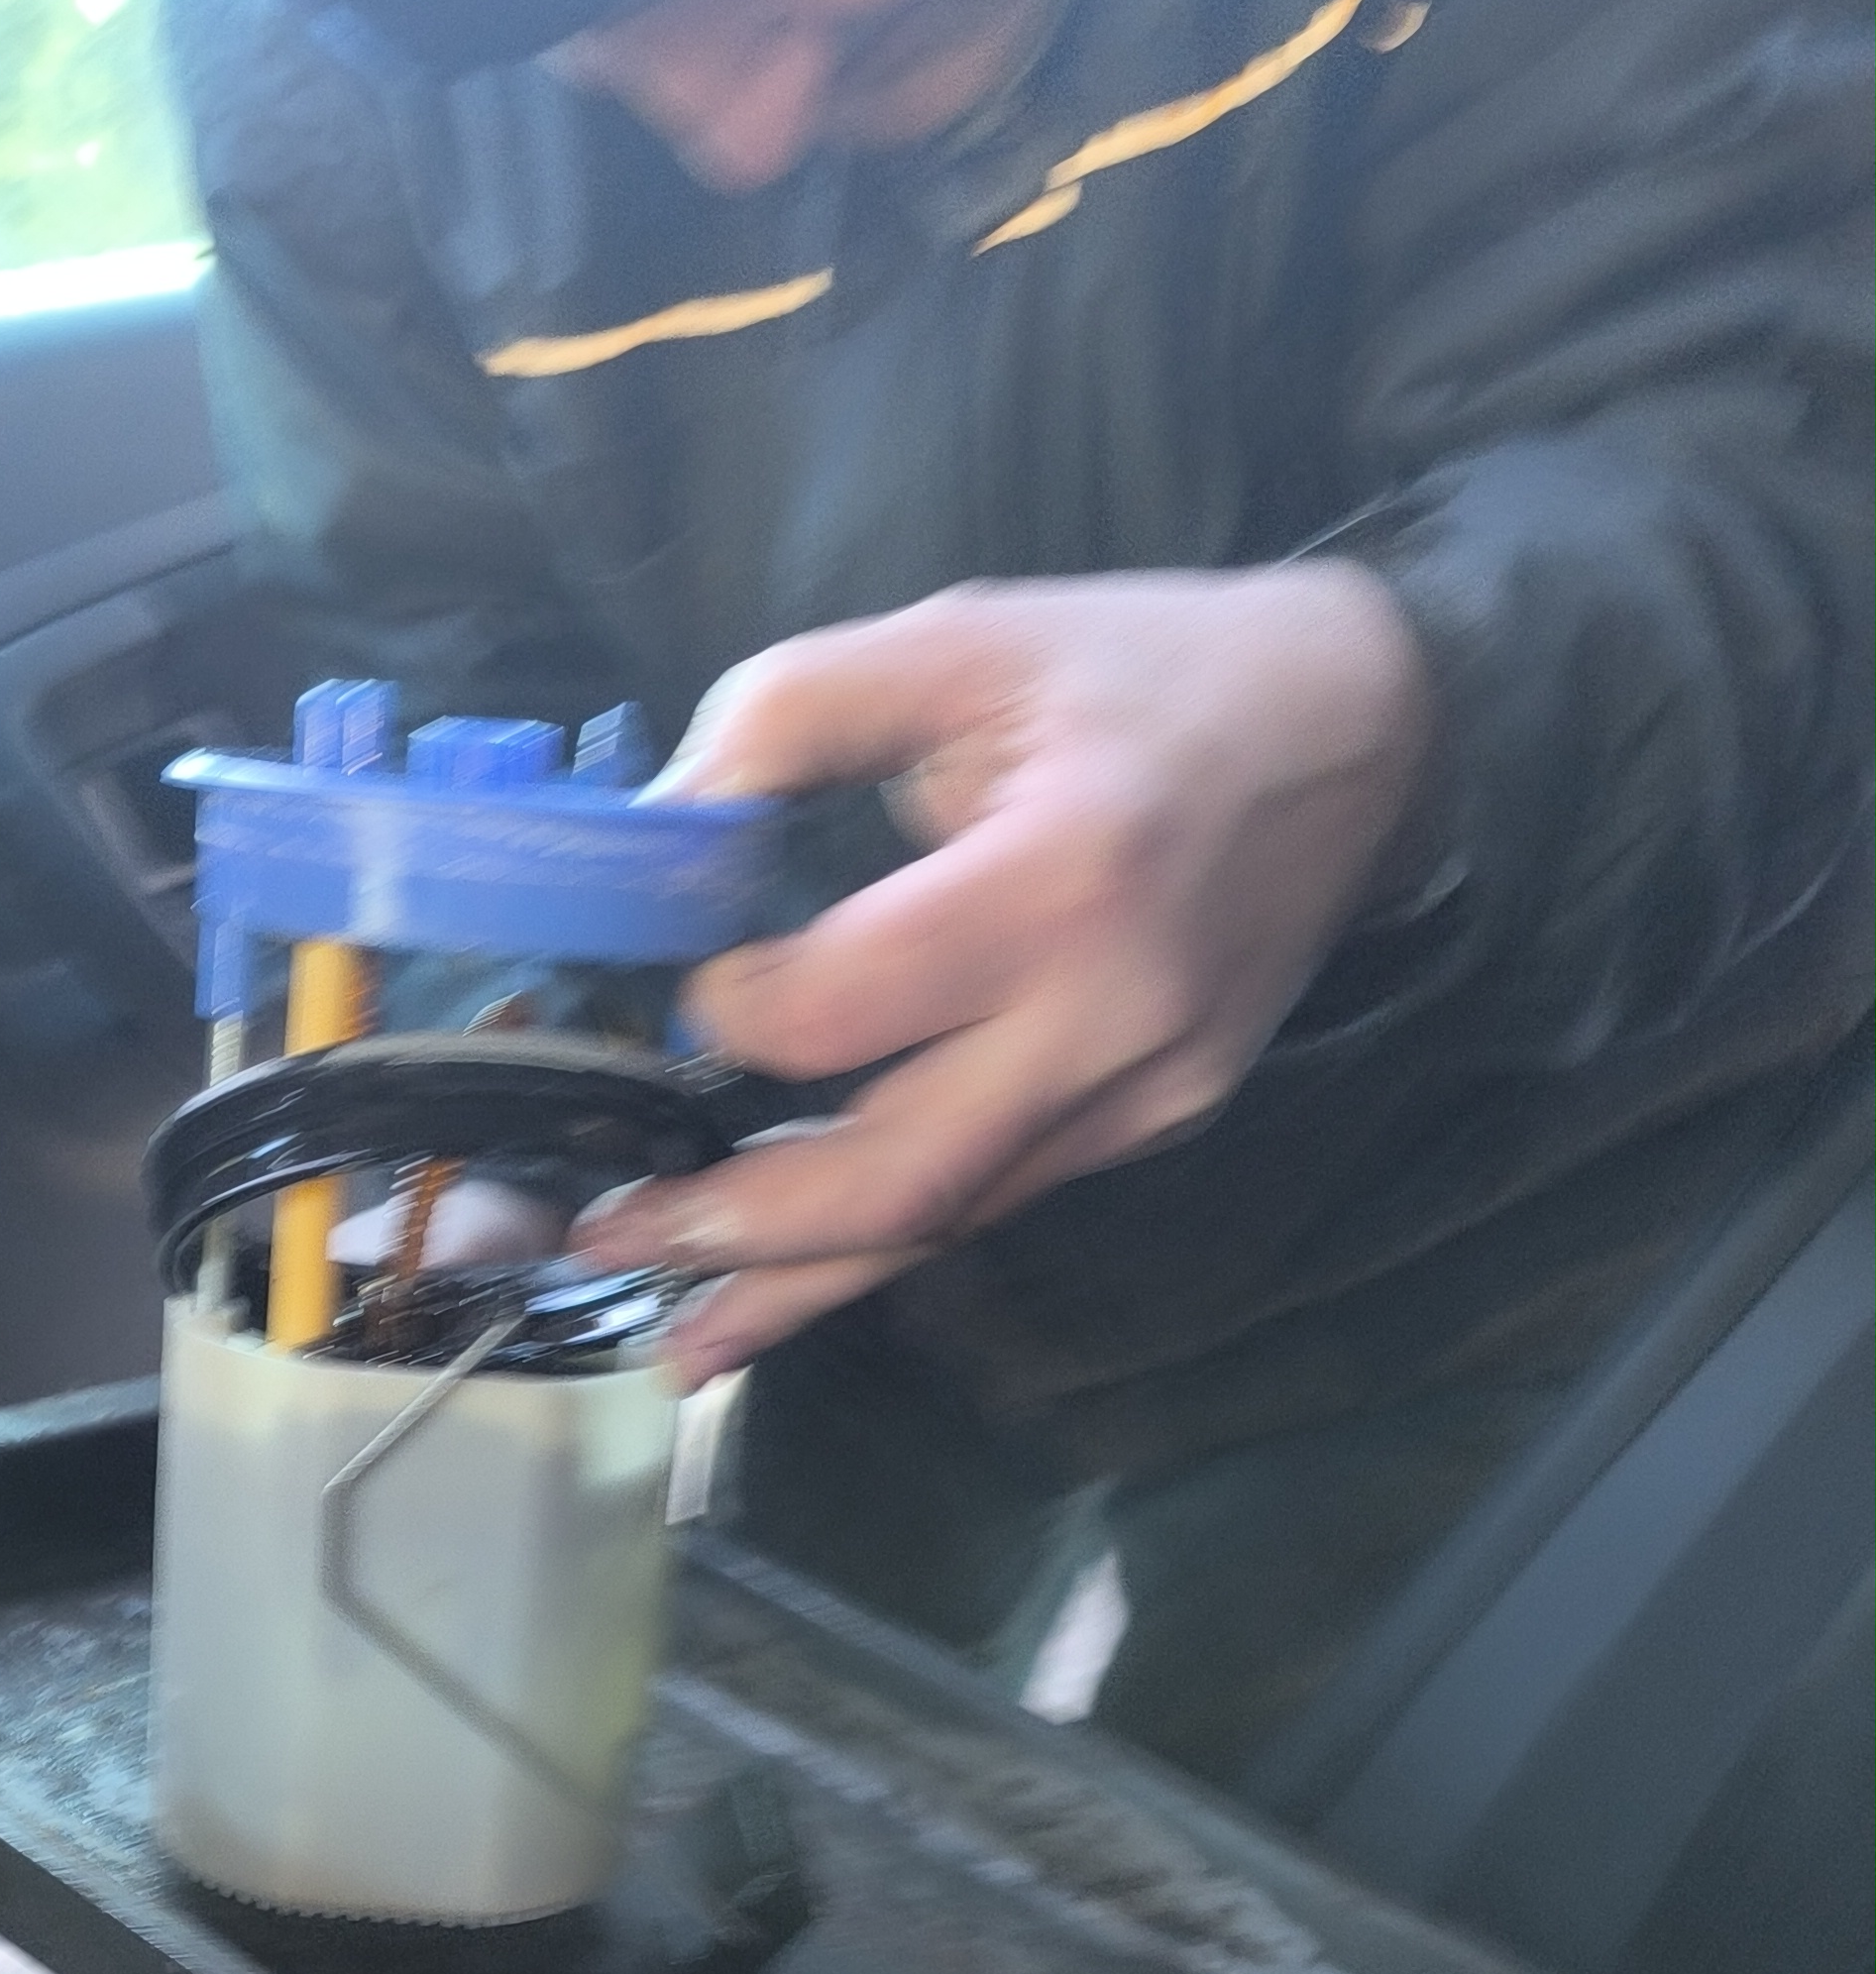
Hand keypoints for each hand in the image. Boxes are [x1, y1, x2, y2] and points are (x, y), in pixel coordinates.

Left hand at [574, 568, 1435, 1381]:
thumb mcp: (965, 637)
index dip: (733, 1014)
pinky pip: (993, 1199)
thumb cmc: (1150, 671)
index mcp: (1063, 878)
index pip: (850, 1005)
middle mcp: (1110, 1017)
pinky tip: (783, 1287)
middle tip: (603, 1240)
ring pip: (943, 1220)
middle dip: (738, 1229)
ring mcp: (1143, 1093)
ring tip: (676, 1336)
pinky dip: (878, 1247)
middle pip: (900, 1176)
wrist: (1369, 728)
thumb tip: (656, 820)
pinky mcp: (1153, 1124)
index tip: (676, 989)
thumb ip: (793, 712)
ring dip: (794, 1285)